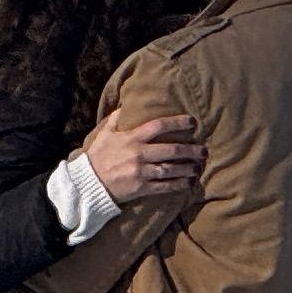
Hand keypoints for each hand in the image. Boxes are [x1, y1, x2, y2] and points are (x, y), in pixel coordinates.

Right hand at [84, 107, 201, 205]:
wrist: (87, 183)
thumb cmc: (97, 157)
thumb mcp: (105, 134)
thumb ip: (116, 119)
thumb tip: (125, 105)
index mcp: (131, 138)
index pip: (159, 126)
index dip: (177, 122)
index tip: (192, 121)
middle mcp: (139, 154)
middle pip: (171, 150)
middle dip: (191, 150)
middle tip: (204, 150)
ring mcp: (141, 172)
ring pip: (171, 169)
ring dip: (188, 168)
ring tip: (198, 167)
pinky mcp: (141, 188)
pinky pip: (165, 186)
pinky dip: (179, 185)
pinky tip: (189, 183)